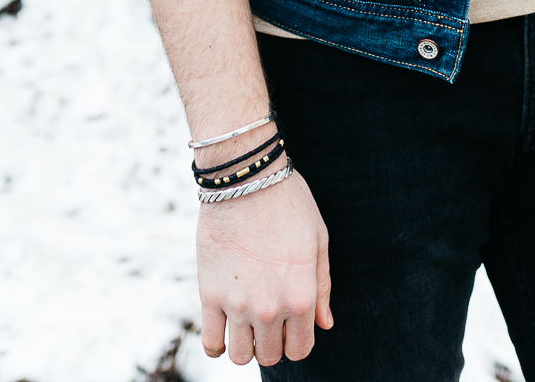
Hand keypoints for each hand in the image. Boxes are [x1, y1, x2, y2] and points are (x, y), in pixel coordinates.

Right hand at [198, 169, 332, 366]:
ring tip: (247, 323)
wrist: (246, 177)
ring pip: (240, 356)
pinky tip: (224, 331)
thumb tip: (325, 324)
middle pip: (270, 356)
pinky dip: (217, 346)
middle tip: (269, 320)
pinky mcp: (209, 294)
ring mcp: (237, 304)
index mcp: (301, 296)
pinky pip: (211, 343)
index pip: (300, 349)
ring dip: (246, 346)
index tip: (291, 325)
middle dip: (272, 343)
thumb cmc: (288, 203)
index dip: (297, 340)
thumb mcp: (317, 240)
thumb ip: (322, 287)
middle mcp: (270, 308)